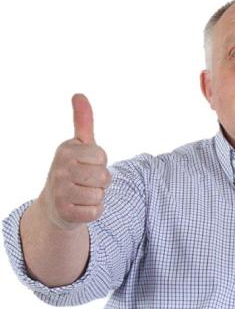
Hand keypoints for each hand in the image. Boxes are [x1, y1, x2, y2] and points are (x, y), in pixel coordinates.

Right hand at [38, 94, 111, 230]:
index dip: (100, 162)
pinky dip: (93, 211)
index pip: (102, 156)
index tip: (87, 164)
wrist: (55, 204)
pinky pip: (96, 212)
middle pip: (103, 176)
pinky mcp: (65, 213)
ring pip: (100, 195)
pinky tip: (80, 207)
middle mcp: (59, 170)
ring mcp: (60, 193)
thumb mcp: (78, 145)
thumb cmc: (73, 170)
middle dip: (101, 181)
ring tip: (83, 194)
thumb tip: (79, 95)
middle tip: (86, 181)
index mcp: (65, 151)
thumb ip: (83, 122)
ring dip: (97, 197)